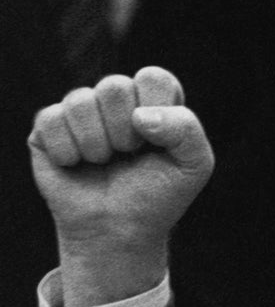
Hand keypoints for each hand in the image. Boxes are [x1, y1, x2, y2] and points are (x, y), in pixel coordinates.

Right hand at [28, 68, 212, 306]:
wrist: (119, 230)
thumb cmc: (159, 196)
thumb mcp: (193, 165)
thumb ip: (186, 130)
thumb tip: (139, 116)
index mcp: (153, 100)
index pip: (152, 76)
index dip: (154, 109)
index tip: (156, 141)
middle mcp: (116, 100)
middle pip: (113, 85)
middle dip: (124, 131)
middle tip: (129, 154)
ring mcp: (81, 112)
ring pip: (79, 100)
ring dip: (96, 144)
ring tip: (104, 161)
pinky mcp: (49, 128)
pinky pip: (51, 120)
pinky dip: (68, 151)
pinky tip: (77, 164)